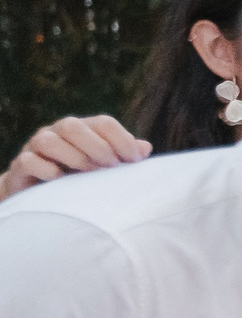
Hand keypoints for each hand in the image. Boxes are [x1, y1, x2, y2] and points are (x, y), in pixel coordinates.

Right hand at [2, 115, 148, 198]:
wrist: (40, 194)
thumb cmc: (80, 177)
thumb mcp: (104, 166)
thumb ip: (123, 156)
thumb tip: (145, 147)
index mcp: (81, 130)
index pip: (103, 123)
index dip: (122, 140)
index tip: (135, 161)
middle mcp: (56, 133)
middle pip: (72, 125)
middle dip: (97, 146)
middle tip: (111, 167)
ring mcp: (35, 148)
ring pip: (48, 140)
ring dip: (73, 157)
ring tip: (90, 173)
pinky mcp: (20, 167)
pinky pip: (29, 162)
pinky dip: (47, 171)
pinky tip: (61, 181)